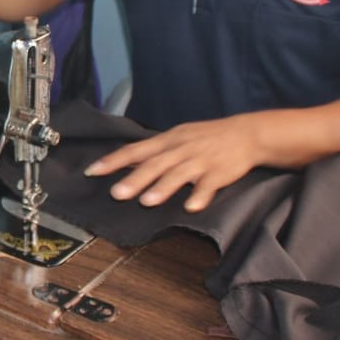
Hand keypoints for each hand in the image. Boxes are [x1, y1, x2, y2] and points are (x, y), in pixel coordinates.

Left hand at [85, 114, 271, 212]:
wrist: (246, 133)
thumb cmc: (205, 137)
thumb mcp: (177, 137)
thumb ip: (152, 151)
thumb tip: (124, 160)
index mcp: (168, 140)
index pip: (135, 150)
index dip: (114, 160)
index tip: (92, 171)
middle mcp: (181, 149)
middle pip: (155, 164)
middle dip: (135, 179)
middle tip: (116, 193)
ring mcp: (201, 160)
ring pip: (179, 174)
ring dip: (163, 188)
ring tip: (147, 201)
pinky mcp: (220, 172)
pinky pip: (209, 184)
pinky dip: (200, 195)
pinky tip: (191, 207)